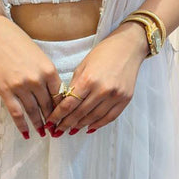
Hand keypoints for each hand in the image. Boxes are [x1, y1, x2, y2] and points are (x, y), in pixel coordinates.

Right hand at [0, 15, 61, 139]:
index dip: (63, 109)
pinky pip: (16, 113)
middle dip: (53, 120)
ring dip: (39, 124)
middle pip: (48, 106)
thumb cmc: (19, 44)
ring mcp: (21, 87)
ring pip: (33, 112)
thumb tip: (54, 94)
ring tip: (43, 132)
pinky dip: (22, 125)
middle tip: (56, 130)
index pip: (60, 96)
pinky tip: (26, 133)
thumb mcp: (41, 57)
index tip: (64, 117)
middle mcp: (37, 80)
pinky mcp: (6, 91)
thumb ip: (48, 75)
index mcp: (49, 70)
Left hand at [44, 21, 148, 135]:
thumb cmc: (103, 54)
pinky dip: (98, 124)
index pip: (69, 104)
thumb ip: (74, 85)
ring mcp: (115, 96)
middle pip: (80, 114)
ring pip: (94, 118)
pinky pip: (110, 117)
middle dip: (66, 124)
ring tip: (70, 131)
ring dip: (80, 126)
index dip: (58, 116)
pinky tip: (89, 128)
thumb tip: (64, 103)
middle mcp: (102, 90)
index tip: (50, 122)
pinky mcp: (125, 99)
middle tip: (57, 131)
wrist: (128, 48)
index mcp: (88, 80)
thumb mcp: (83, 66)